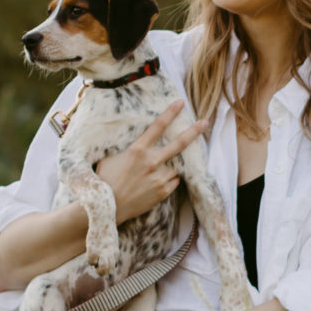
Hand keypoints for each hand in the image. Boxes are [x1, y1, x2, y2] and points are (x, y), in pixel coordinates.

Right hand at [97, 100, 210, 226]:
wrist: (108, 207)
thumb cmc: (105, 181)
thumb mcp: (110, 157)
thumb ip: (125, 148)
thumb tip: (129, 139)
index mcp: (138, 150)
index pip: (158, 126)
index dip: (171, 112)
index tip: (180, 102)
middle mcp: (152, 161)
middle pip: (179, 143)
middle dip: (194, 131)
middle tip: (205, 122)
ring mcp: (159, 177)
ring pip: (176, 165)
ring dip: (174, 164)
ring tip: (167, 166)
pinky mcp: (163, 192)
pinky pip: (175, 181)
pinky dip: (172, 179)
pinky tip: (162, 180)